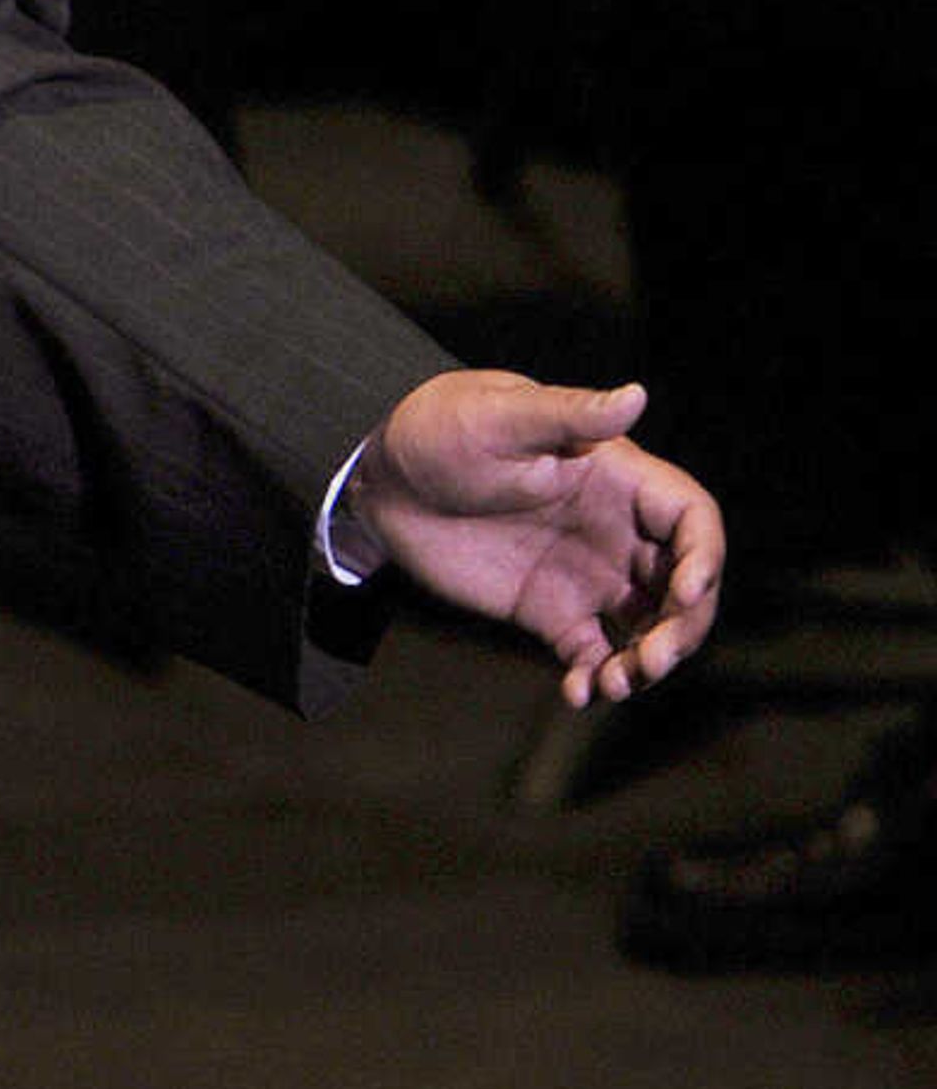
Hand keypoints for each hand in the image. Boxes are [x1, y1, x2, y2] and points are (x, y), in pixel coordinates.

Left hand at [348, 371, 725, 707]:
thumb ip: (569, 415)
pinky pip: (590, 651)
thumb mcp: (503, 416)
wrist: (384, 477)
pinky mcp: (549, 610)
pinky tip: (580, 693)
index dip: (704, 558)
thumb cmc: (445, 428)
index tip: (684, 592)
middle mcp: (616, 531)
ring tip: (619, 684)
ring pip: (645, 626)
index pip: (691, 519)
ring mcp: (586, 573)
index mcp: (620, 480)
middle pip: (682, 584)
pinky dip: (595, 677)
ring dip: (647, 660)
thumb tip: (635, 395)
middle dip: (682, 626)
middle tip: (652, 660)